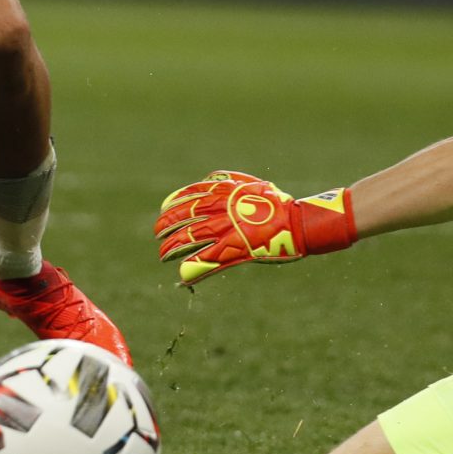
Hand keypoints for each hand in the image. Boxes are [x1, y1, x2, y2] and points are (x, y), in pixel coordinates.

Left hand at [153, 170, 356, 285]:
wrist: (294, 222)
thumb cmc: (275, 202)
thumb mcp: (248, 184)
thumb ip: (227, 182)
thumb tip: (210, 179)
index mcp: (222, 194)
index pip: (188, 196)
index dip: (172, 204)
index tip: (163, 209)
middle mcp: (219, 211)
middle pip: (183, 218)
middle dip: (166, 225)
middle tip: (157, 233)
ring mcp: (225, 231)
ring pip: (189, 239)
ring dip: (173, 247)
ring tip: (163, 254)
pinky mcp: (234, 250)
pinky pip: (207, 260)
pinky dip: (193, 268)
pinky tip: (182, 274)